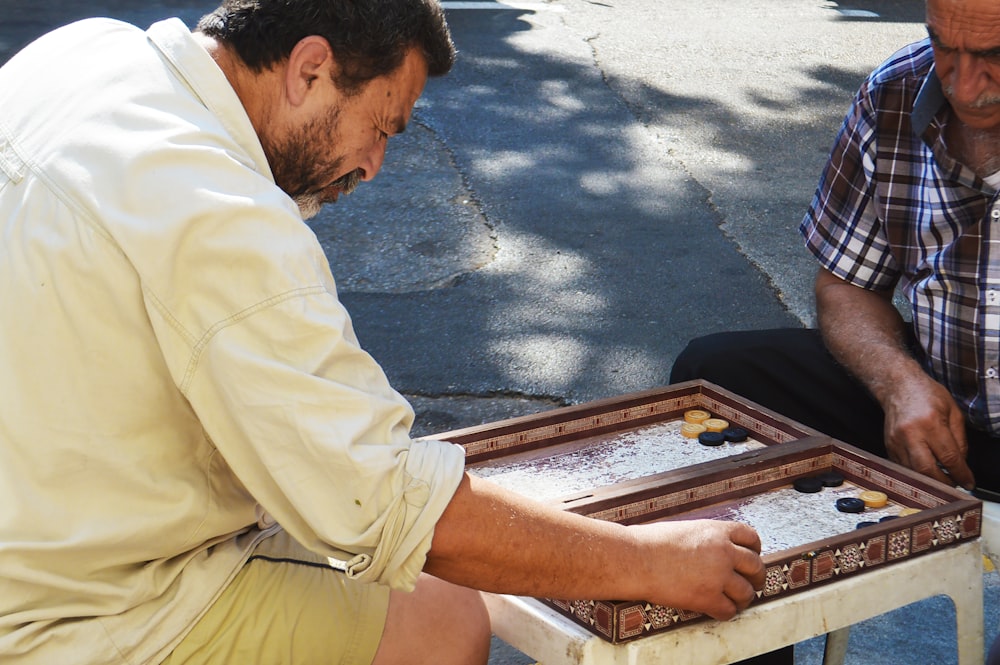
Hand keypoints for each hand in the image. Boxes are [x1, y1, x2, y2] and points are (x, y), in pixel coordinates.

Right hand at [632, 519, 764, 620]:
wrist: (635, 559)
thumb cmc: (650, 542)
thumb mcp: (685, 528)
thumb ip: (705, 537)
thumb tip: (710, 546)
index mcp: (716, 531)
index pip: (751, 537)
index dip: (754, 549)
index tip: (751, 556)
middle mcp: (723, 552)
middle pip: (755, 566)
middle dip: (756, 577)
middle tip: (753, 582)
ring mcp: (718, 576)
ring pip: (746, 592)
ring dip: (743, 598)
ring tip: (736, 600)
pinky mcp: (707, 598)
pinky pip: (728, 610)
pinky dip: (726, 612)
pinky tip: (718, 610)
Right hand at [881, 370, 973, 488]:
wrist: (898, 386)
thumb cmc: (926, 394)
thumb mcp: (953, 411)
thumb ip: (960, 439)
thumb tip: (961, 463)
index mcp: (931, 423)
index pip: (949, 457)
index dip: (961, 474)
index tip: (968, 482)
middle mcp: (910, 433)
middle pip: (927, 469)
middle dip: (943, 483)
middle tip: (954, 486)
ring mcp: (896, 440)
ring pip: (913, 471)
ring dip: (929, 480)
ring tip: (941, 480)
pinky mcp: (889, 445)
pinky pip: (903, 466)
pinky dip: (916, 472)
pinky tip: (925, 471)